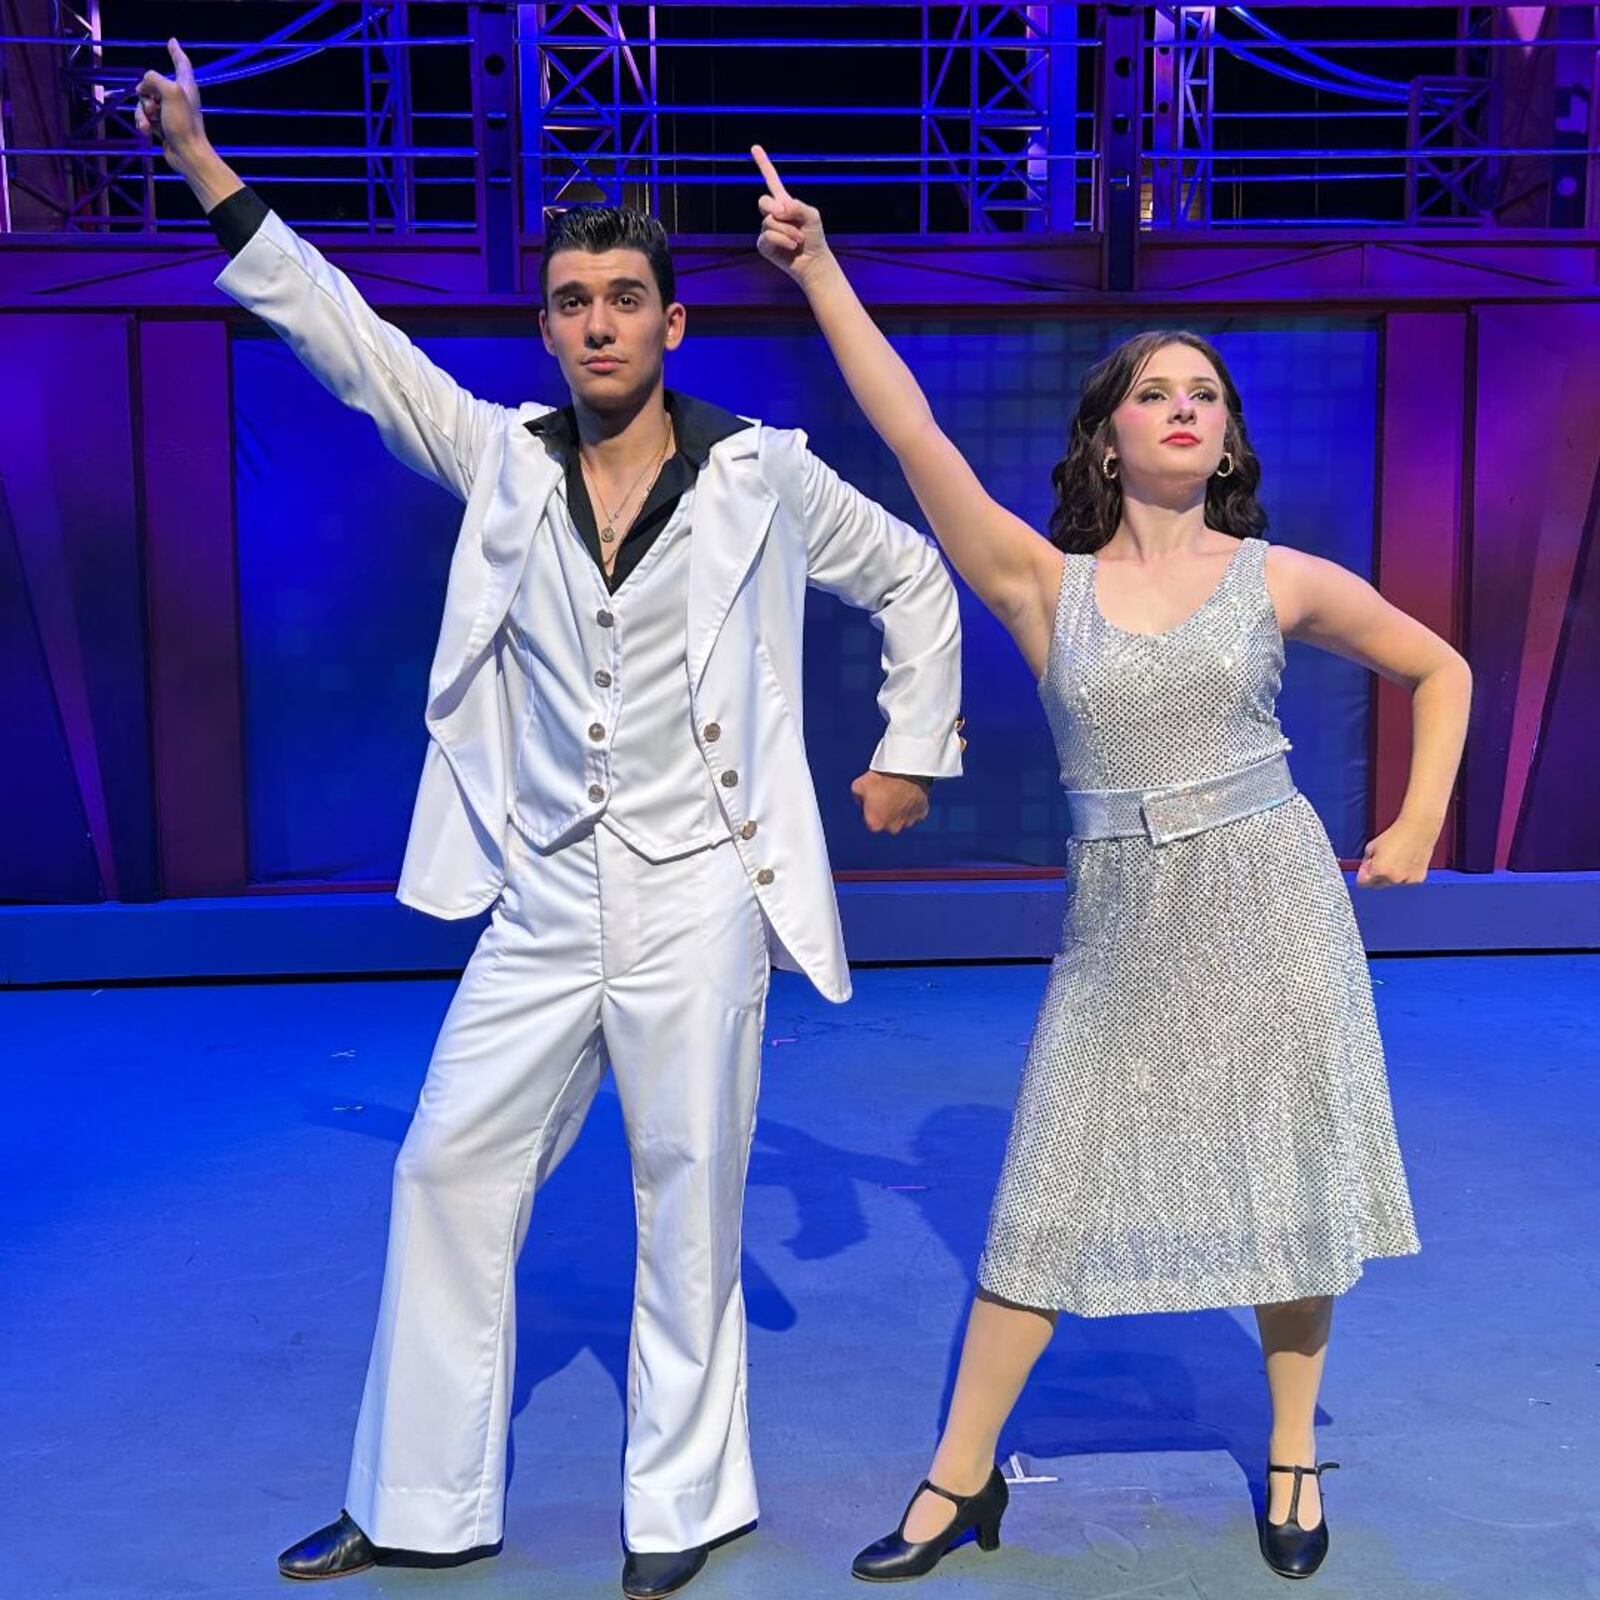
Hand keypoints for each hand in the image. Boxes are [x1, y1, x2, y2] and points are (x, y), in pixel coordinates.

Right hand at [136, 39, 207, 171]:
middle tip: (154, 107)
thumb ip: (154, 79)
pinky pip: (145, 117)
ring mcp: (170, 112)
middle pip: (152, 84)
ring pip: (145, 101)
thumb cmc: (183, 124)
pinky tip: (146, 131)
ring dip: (142, 111)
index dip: (176, 52)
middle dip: (145, 94)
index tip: (172, 42)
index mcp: (186, 85)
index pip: (181, 63)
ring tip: (149, 123)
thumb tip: (143, 87)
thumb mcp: (170, 92)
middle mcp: (179, 97)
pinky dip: (143, 122)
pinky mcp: (162, 125)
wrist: (187, 155)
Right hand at [751, 145, 831, 284]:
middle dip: (777, 210)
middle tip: (789, 218)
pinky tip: (792, 245)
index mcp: (783, 201)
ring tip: (798, 238)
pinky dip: (783, 240)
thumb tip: (780, 208)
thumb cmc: (814, 236)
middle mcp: (772, 214)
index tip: (755, 147)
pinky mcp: (764, 244)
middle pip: (763, 202)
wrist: (812, 260)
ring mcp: (766, 229)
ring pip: (770, 222)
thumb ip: (798, 206)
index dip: (763, 164)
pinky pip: (768, 236)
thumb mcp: (812, 215)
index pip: (771, 180)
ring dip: (788, 231)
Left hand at [851, 772, 930, 834]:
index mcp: (875, 824)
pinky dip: (912, 806)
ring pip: (902, 819)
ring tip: (897, 793)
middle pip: (887, 823)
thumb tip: (859, 799)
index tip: (872, 800)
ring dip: (899, 810)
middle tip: (886, 796)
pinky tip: (909, 794)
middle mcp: (892, 827)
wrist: (905, 770)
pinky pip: (915, 812)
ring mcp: (909, 822)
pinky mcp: (921, 813)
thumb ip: (856, 797)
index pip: (871, 822)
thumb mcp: (857, 785)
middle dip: (886, 813)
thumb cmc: (881, 779)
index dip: (871, 810)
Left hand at [1355, 816, 1435, 887]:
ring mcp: (1407, 880)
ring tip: (1396, 860)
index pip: (1363, 883)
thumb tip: (1365, 871)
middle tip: (1381, 861)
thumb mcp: (1371, 847)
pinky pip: (1405, 881)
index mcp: (1379, 871)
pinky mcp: (1418, 879)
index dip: (1363, 875)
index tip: (1365, 869)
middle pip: (1377, 884)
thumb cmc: (1395, 835)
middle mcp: (1393, 879)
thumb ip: (1365, 862)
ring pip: (1392, 883)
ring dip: (1390, 876)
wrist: (1418, 830)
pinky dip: (1404, 875)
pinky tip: (1406, 862)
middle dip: (1376, 876)